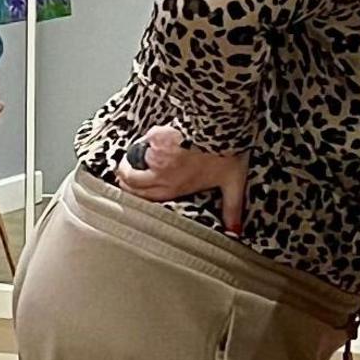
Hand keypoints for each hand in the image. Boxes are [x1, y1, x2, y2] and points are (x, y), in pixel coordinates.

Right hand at [114, 122, 249, 233]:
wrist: (222, 128)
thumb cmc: (228, 153)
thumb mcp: (233, 184)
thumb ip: (231, 209)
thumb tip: (235, 231)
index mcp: (176, 188)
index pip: (144, 197)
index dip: (134, 193)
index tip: (131, 188)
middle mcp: (162, 176)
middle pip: (131, 181)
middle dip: (124, 177)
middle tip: (125, 171)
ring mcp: (157, 157)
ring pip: (132, 162)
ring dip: (131, 159)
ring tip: (133, 155)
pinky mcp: (156, 138)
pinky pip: (143, 141)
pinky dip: (145, 140)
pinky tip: (151, 138)